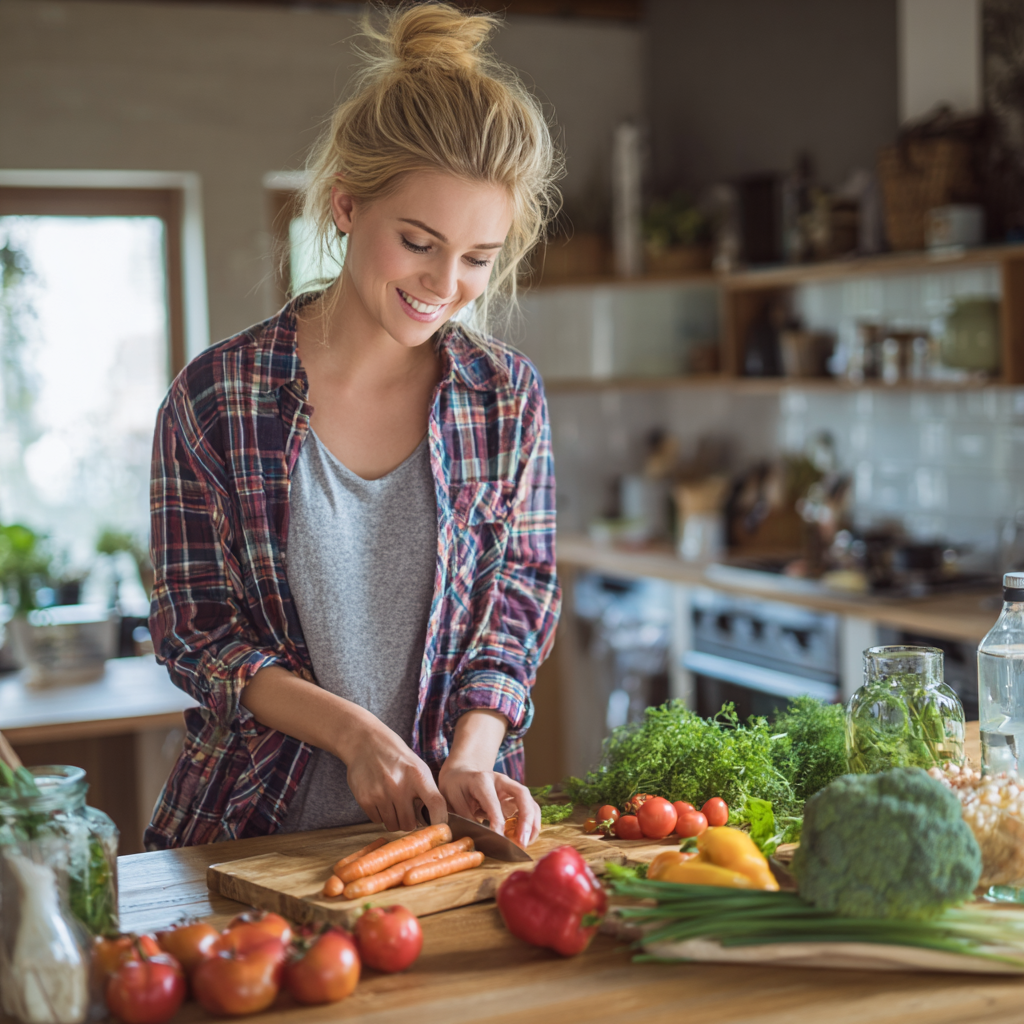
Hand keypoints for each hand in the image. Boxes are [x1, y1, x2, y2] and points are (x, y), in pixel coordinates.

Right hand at [340, 714, 447, 833]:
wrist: (367, 743)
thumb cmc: (397, 758)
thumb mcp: (418, 767)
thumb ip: (426, 791)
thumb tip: (434, 821)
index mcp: (418, 775)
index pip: (436, 804)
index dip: (440, 821)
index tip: (440, 829)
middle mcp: (399, 786)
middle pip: (409, 824)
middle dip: (409, 821)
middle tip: (406, 809)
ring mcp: (381, 794)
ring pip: (392, 825)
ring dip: (394, 819)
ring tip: (392, 802)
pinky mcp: (365, 799)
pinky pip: (377, 821)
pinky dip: (380, 815)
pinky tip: (380, 799)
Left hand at [438, 761, 540, 847]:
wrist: (461, 774)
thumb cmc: (455, 788)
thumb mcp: (453, 801)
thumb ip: (466, 818)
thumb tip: (481, 838)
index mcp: (482, 780)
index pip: (494, 801)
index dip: (498, 821)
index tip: (500, 839)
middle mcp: (501, 781)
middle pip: (522, 795)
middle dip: (526, 819)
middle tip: (522, 842)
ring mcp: (511, 787)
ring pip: (530, 802)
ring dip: (532, 824)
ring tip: (526, 843)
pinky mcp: (515, 797)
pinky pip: (529, 809)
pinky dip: (531, 824)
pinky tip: (526, 838)